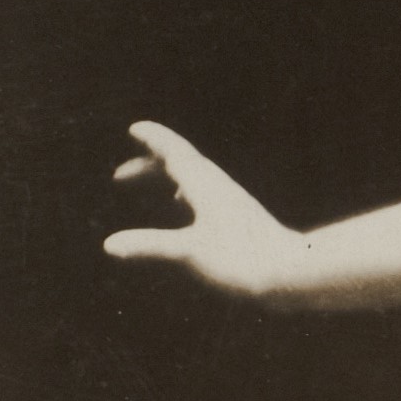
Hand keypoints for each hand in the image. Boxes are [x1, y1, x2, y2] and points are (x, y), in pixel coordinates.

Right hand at [104, 123, 300, 299]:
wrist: (291, 272)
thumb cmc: (243, 260)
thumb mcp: (190, 252)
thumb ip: (150, 245)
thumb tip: (109, 245)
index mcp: (206, 186)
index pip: (176, 153)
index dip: (155, 140)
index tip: (135, 128)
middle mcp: (219, 188)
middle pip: (182, 165)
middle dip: (151, 164)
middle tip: (121, 175)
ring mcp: (231, 202)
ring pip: (195, 179)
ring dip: (168, 176)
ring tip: (152, 179)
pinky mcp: (239, 218)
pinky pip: (206, 195)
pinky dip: (187, 192)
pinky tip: (186, 204)